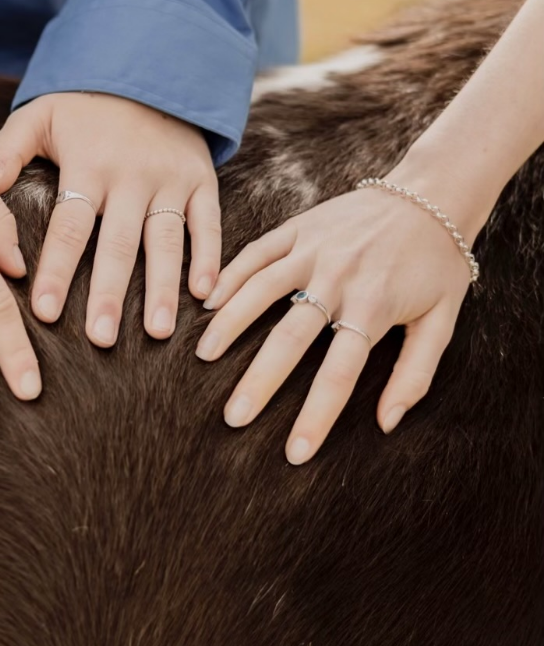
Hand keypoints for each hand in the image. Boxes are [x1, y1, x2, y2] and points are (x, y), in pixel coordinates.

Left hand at [0, 92, 220, 344]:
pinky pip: (208, 223)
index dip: (58, 270)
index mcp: (89, 166)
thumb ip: (8, 149)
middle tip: (101, 340)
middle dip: (110, 293)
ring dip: (161, 288)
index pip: (70, 227)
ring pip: (166, 241)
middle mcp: (132, 177)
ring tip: (156, 332)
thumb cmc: (84, 106)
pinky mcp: (202, 181)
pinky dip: (209, 257)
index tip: (46, 311)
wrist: (150, 71)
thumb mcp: (41, 114)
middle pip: (119, 244)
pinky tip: (205, 294)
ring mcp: (171, 180)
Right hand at [196, 172, 474, 463]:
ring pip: (261, 290)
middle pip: (290, 338)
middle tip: (233, 417)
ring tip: (203, 357)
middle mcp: (339, 279)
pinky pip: (256, 253)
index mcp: (375, 308)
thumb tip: (387, 424)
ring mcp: (314, 250)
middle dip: (259, 382)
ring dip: (230, 325)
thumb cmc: (438, 264)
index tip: (293, 452)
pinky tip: (207, 303)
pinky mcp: (298, 228)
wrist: (431, 193)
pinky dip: (230, 276)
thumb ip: (415, 374)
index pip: (339, 374)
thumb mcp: (442, 321)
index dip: (316, 417)